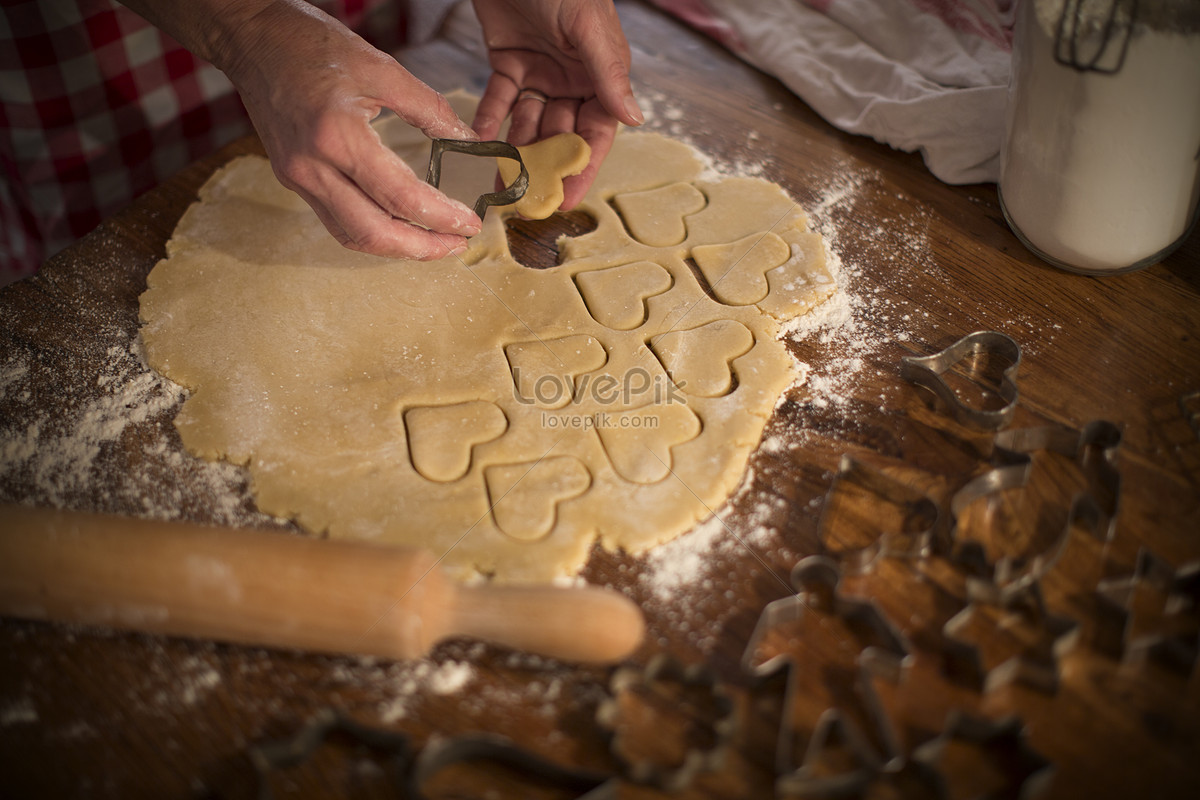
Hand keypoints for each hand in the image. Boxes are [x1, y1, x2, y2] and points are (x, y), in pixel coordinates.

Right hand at [214, 1, 483, 259]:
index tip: (470, 223)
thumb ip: (429, 108)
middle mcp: (312, 167)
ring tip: (434, 243)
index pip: (399, 197)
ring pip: (352, 235)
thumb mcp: (381, 68)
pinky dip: (371, 231)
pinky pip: (336, 220)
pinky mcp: (292, 179)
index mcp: (337, 137)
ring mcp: (297, 177)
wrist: (253, 39)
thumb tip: (469, 140)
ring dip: (396, 248)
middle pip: (374, 233)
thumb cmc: (312, 45)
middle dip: (422, 248)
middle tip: (458, 244)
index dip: (440, 217)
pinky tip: (398, 227)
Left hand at [471, 0, 642, 209]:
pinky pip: (499, 97)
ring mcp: (540, 71)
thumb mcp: (588, 28)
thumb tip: (634, 119)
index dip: (582, 165)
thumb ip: (608, 75)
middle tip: (526, 199)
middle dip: (544, 166)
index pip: (595, 130)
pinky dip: (490, 118)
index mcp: (601, 74)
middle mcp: (573, 78)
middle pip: (559, 132)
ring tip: (499, 180)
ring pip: (528, 121)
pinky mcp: (508, 59)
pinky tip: (479, 142)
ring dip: (515, 150)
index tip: (567, 199)